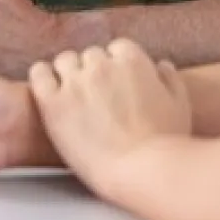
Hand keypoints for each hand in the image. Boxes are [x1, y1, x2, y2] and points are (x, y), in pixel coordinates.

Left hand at [29, 39, 191, 199]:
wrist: (141, 171)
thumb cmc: (165, 143)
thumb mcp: (180, 104)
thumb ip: (169, 79)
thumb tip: (160, 65)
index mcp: (132, 61)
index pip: (117, 48)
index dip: (117, 66)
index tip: (116, 84)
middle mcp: (102, 65)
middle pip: (90, 55)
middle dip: (93, 71)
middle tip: (95, 96)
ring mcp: (76, 83)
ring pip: (64, 61)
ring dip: (68, 73)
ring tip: (72, 96)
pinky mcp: (53, 104)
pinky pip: (39, 75)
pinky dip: (43, 78)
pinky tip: (48, 91)